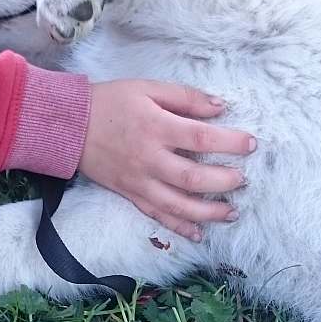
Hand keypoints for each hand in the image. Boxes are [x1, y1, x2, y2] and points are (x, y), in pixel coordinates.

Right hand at [79, 80, 255, 240]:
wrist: (70, 125)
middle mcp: (149, 158)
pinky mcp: (129, 193)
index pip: (202, 138)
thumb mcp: (148, 88)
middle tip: (243, 180)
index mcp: (156, 127)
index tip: (251, 144)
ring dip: (208, 212)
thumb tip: (220, 107)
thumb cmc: (111, 101)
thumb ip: (185, 97)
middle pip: (193, 177)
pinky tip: (199, 233)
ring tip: (232, 212)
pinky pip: (156, 215)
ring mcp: (139, 180)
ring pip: (178, 204)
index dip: (230, 142)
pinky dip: (179, 227)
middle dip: (224, 181)